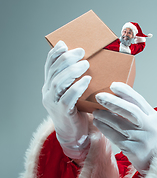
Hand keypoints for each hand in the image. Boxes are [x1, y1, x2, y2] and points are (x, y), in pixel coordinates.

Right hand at [42, 40, 91, 159]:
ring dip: (71, 71)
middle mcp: (48, 93)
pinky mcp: (63, 112)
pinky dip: (77, 87)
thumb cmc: (78, 109)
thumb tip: (86, 60)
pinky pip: (67, 98)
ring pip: (58, 83)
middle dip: (66, 59)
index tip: (65, 44)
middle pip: (53, 72)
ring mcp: (53, 103)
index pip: (49, 66)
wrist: (75, 133)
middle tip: (81, 52)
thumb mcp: (74, 91)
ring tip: (85, 64)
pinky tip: (87, 81)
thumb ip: (75, 79)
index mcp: (49, 86)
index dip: (55, 54)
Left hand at [93, 82, 156, 172]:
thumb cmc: (150, 138)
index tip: (113, 85)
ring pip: (120, 124)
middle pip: (130, 111)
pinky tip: (98, 123)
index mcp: (154, 118)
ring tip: (95, 111)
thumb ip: (138, 110)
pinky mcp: (132, 150)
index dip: (126, 92)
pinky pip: (115, 137)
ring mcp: (141, 140)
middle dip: (113, 102)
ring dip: (105, 116)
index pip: (139, 101)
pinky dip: (104, 128)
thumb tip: (117, 96)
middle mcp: (149, 128)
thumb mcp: (150, 122)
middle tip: (99, 96)